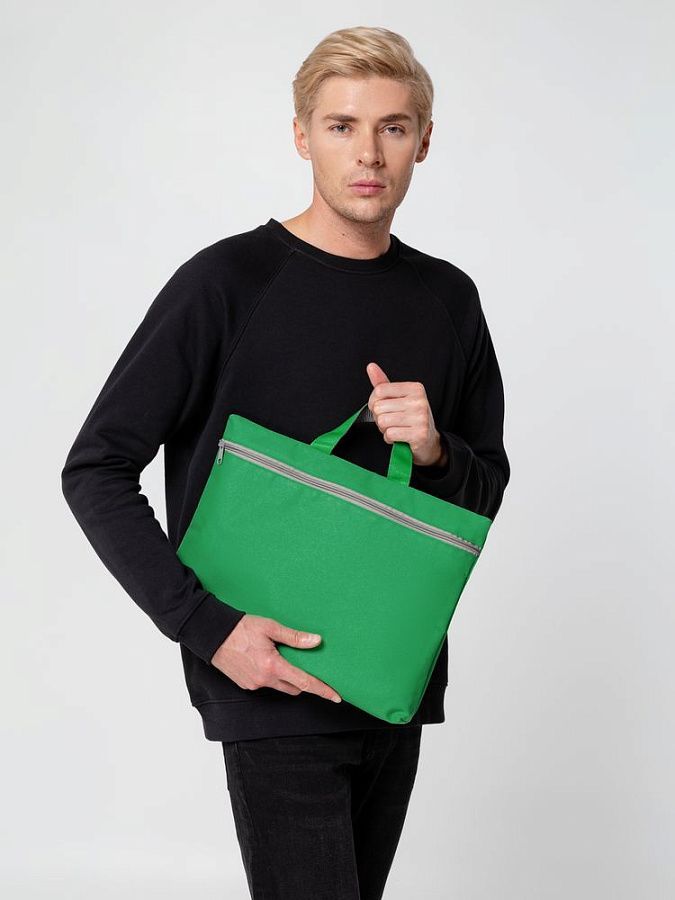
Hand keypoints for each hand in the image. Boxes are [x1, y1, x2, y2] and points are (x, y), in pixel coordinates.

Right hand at [210, 614, 342, 702]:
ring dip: (287, 678)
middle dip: (303, 681)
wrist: (213, 636)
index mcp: (273, 665)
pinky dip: (271, 676)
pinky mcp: (246, 685)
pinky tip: (266, 661)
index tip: (336, 697)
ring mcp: (254, 684)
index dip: (322, 690)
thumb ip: (294, 637)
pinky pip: (266, 684)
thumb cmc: (241, 629)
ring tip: (283, 659)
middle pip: (294, 688)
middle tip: (306, 666)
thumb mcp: (270, 627)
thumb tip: (316, 641)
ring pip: (280, 687)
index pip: (304, 682)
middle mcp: (264, 679)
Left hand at [365, 362, 446, 466]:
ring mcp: (420, 418)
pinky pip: (389, 434)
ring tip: (396, 428)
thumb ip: (383, 384)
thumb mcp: (399, 398)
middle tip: (391, 421)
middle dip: (379, 418)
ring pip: (382, 422)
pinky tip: (399, 437)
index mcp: (415, 388)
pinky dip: (389, 438)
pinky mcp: (419, 434)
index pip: (379, 390)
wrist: (429, 442)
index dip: (373, 402)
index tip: (381, 408)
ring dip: (384, 429)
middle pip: (379, 407)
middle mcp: (419, 401)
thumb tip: (371, 366)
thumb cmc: (411, 418)